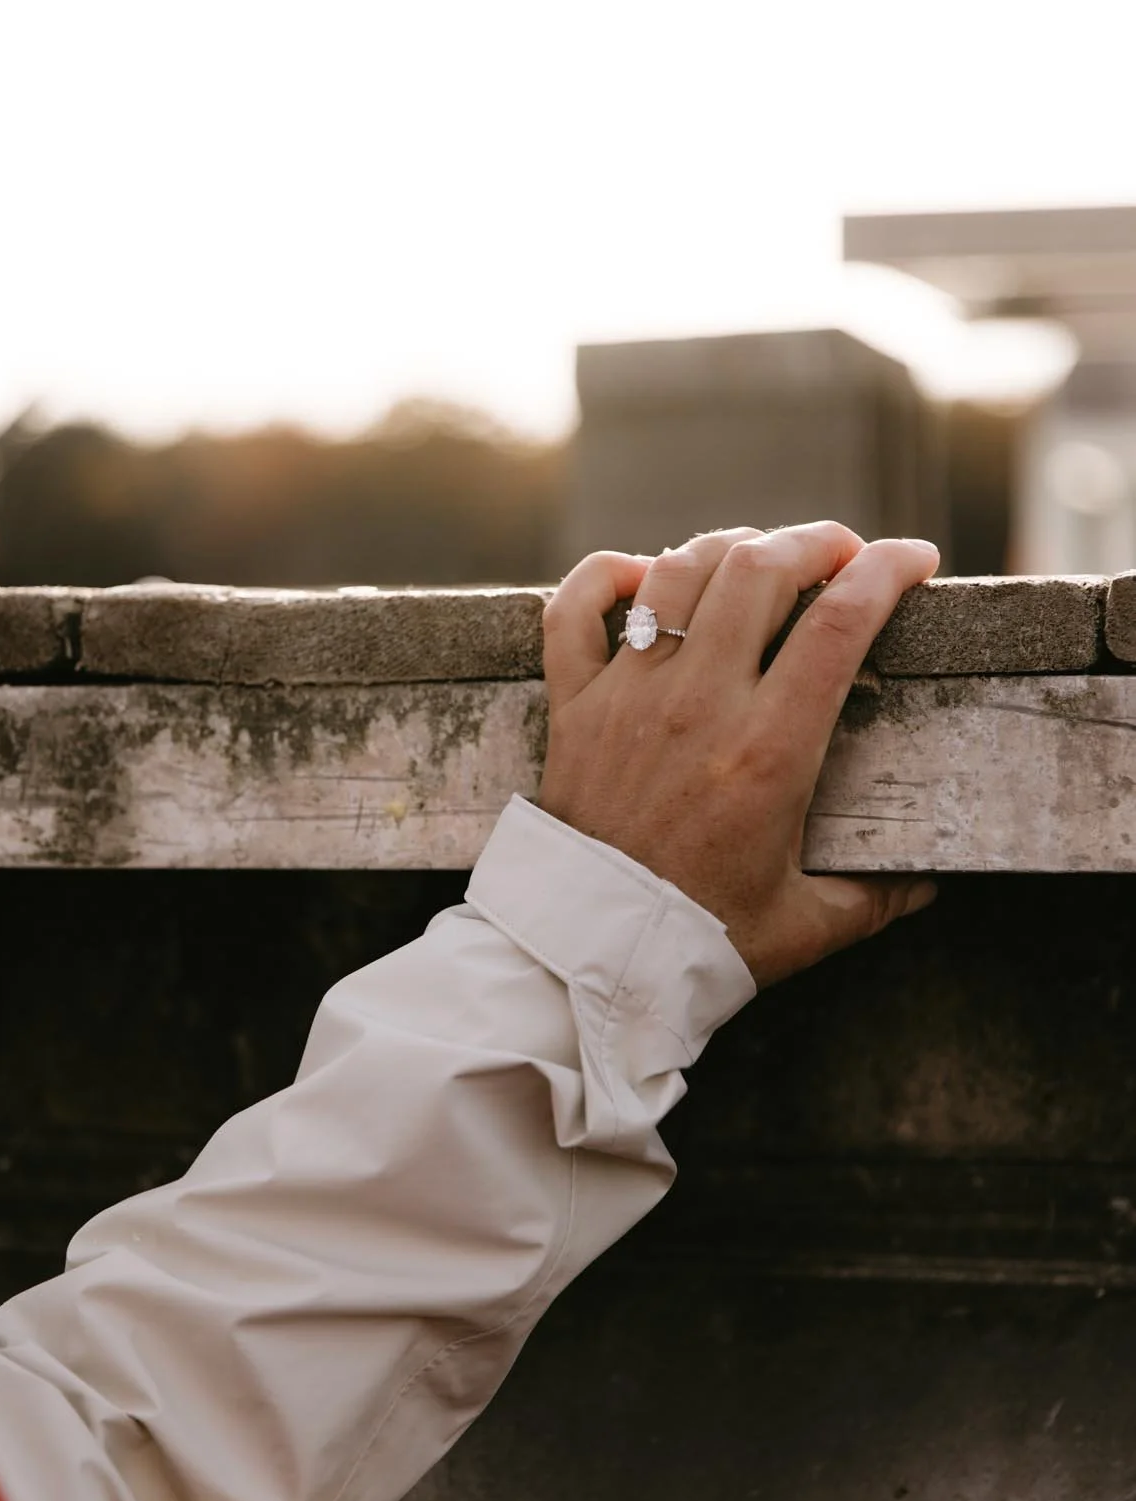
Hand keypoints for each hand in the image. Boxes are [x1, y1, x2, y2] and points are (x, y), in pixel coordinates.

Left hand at [536, 522, 940, 988]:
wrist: (587, 960)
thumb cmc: (700, 943)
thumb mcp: (808, 926)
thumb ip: (878, 896)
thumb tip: (929, 882)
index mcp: (768, 751)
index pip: (840, 624)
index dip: (887, 572)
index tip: (915, 558)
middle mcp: (697, 705)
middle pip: (760, 570)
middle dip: (815, 541)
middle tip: (843, 551)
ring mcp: (628, 697)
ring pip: (678, 572)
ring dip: (728, 547)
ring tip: (762, 557)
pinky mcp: (573, 706)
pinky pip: (572, 609)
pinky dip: (606, 575)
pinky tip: (642, 574)